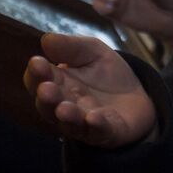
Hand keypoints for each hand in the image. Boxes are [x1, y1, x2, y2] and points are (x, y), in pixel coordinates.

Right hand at [23, 33, 156, 147]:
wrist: (136, 96)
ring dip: (67, 117)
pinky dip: (95, 126)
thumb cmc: (105, 73)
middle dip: (47, 98)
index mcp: (58, 83)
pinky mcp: (106, 133)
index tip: (36, 62)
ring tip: (64, 108)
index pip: (39, 80)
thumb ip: (71, 46)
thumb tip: (46, 39)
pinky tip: (93, 118)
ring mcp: (84, 122)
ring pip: (70, 123)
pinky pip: (98, 132)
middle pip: (49, 106)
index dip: (36, 73)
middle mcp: (65, 106)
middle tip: (45, 89)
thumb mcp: (92, 51)